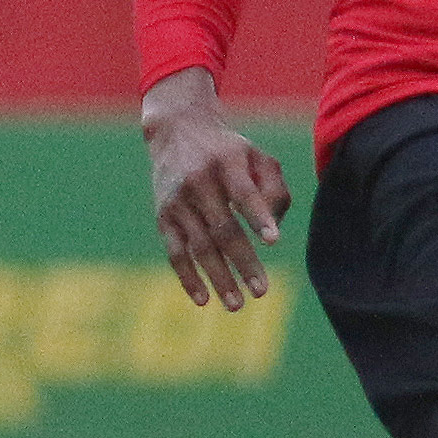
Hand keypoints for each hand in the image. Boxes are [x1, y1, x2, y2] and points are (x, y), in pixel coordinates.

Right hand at [142, 67, 289, 310]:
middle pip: (222, 228)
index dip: (258, 216)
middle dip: (243, 262)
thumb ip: (274, 188)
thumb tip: (273, 228)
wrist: (177, 132)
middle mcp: (198, 182)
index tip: (273, 241)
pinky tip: (203, 300)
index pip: (243, 192)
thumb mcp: (257, 156)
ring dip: (218, 278)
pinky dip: (187, 278)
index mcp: (226, 162)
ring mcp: (177, 201)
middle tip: (261, 291)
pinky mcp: (163, 217)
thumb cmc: (229, 151)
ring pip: (199, 246)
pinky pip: (174, 252)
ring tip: (237, 305)